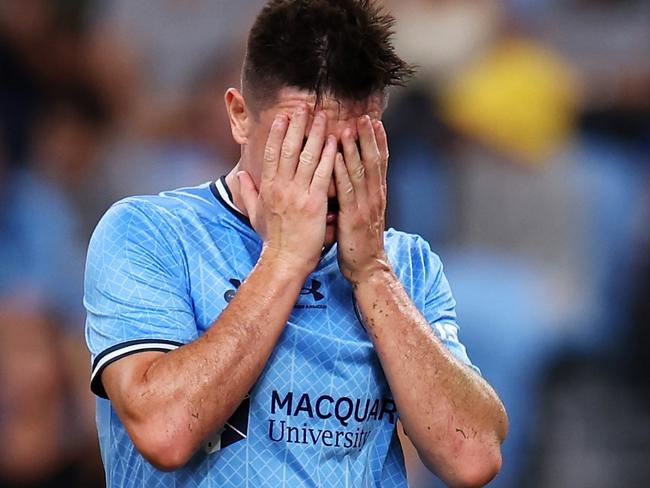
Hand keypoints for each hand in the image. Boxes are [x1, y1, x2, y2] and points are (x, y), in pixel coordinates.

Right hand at [238, 105, 336, 276]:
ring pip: (307, 157)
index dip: (278, 133)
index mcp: (267, 187)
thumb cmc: (272, 240)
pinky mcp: (314, 203)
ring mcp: (297, 194)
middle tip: (305, 106)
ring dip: (315, 134)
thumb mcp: (255, 215)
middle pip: (289, 149)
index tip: (284, 116)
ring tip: (322, 116)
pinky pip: (323, 174)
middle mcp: (281, 187)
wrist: (284, 261)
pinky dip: (329, 156)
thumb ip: (247, 193)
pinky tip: (335, 142)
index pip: (271, 153)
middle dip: (297, 125)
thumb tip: (240, 175)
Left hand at [335, 115, 390, 283]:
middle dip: (369, 137)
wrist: (368, 266)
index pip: (380, 162)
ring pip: (361, 171)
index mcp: (377, 194)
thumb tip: (353, 176)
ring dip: (355, 149)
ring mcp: (365, 205)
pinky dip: (340, 171)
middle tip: (365, 115)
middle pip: (374, 160)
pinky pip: (346, 189)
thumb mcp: (364, 213)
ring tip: (350, 128)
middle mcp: (375, 196)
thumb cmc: (360, 240)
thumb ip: (360, 194)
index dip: (378, 140)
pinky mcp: (353, 216)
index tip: (374, 120)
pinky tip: (334, 156)